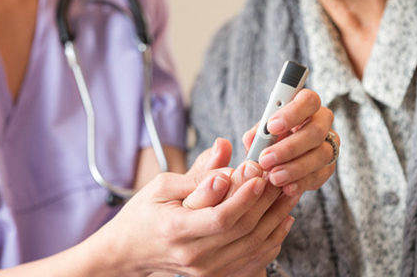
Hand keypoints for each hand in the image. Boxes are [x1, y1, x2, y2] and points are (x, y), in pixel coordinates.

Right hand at [95, 157, 294, 276]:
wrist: (130, 252)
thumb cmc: (144, 214)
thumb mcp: (162, 186)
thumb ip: (198, 173)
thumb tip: (224, 152)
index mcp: (176, 230)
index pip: (221, 216)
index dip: (245, 196)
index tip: (259, 175)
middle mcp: (193, 255)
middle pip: (243, 230)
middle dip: (267, 202)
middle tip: (280, 178)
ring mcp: (206, 270)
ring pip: (253, 246)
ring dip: (276, 219)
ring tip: (287, 194)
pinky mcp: (215, 276)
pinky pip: (253, 261)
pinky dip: (272, 240)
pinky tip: (281, 219)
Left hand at [243, 88, 338, 196]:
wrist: (279, 161)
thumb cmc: (270, 139)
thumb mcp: (260, 133)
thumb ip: (256, 135)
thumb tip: (253, 141)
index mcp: (306, 105)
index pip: (308, 100)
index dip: (292, 113)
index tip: (271, 126)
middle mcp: (322, 122)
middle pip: (315, 131)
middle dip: (289, 148)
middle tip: (266, 160)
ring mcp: (329, 144)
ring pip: (321, 155)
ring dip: (295, 168)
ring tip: (274, 178)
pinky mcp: (329, 166)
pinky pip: (321, 175)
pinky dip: (302, 182)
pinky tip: (286, 187)